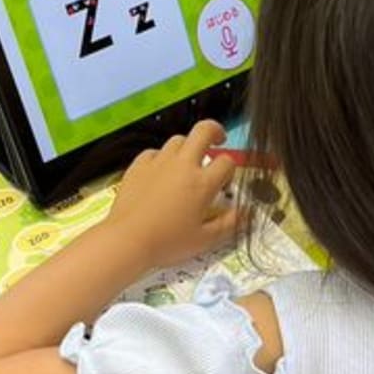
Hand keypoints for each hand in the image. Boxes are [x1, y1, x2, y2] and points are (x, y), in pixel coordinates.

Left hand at [107, 119, 241, 268]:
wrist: (127, 240)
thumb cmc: (167, 242)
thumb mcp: (205, 240)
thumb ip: (230, 224)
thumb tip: (247, 214)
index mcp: (202, 183)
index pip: (227, 162)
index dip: (230, 169)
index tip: (225, 181)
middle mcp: (183, 165)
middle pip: (204, 131)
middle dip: (215, 131)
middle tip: (217, 140)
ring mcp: (159, 162)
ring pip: (178, 140)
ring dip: (187, 147)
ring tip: (187, 163)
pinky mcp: (139, 165)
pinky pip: (154, 152)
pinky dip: (162, 158)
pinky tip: (161, 172)